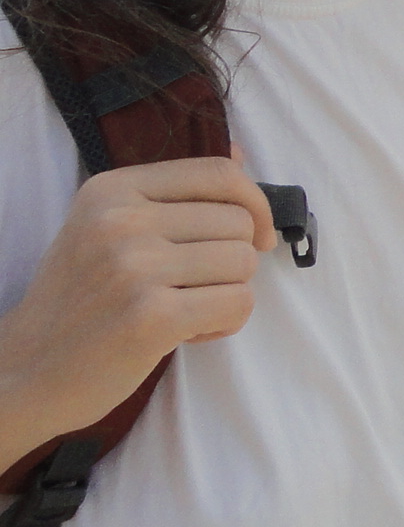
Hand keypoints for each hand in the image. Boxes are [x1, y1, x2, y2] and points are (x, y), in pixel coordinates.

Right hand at [0, 156, 273, 458]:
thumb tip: (242, 156)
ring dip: (228, 294)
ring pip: (244, 263)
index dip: (254, 203)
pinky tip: (187, 332)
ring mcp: (134, 268)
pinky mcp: (151, 317)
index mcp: (111, 190)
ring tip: (184, 310)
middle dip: (232, 260)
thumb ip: (174, 193)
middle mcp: (120, 221)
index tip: (254, 235)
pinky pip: (238, 303)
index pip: (218, 173)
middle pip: (238, 222)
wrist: (25, 370)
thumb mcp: (108, 228)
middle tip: (190, 288)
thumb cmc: (82, 300)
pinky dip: (225, 323)